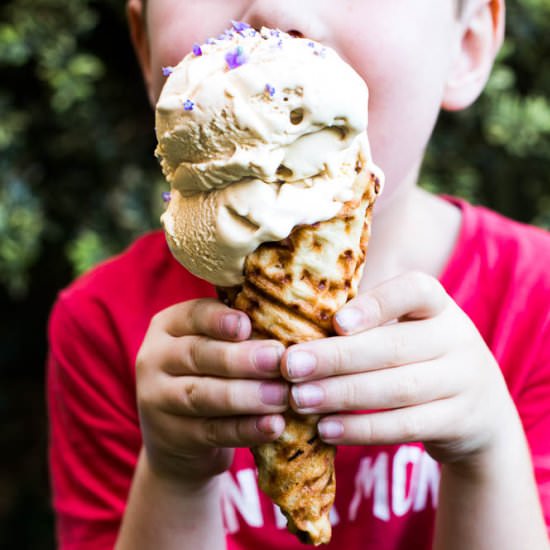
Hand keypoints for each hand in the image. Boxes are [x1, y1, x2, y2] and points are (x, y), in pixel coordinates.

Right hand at [136, 298, 286, 484]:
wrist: (176, 435)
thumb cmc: (209, 373)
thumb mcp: (212, 345)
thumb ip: (240, 333)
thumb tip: (288, 323)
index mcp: (169, 325)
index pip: (192, 315)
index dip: (219, 319)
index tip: (247, 325)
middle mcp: (155, 358)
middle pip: (197, 354)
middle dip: (241, 358)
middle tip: (278, 359)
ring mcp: (158, 399)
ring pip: (202, 395)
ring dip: (247, 396)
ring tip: (282, 396)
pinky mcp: (172, 436)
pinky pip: (212, 432)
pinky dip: (245, 430)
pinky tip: (273, 426)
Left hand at [281, 271, 515, 465]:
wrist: (481, 410)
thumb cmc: (420, 357)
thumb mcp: (409, 329)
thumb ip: (366, 323)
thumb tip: (296, 324)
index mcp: (438, 305)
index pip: (414, 291)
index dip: (375, 305)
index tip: (336, 322)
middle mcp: (457, 338)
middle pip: (394, 346)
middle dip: (336, 357)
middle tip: (291, 366)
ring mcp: (463, 381)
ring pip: (398, 388)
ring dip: (342, 394)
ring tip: (300, 400)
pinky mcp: (460, 421)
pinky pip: (406, 425)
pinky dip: (362, 429)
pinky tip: (326, 429)